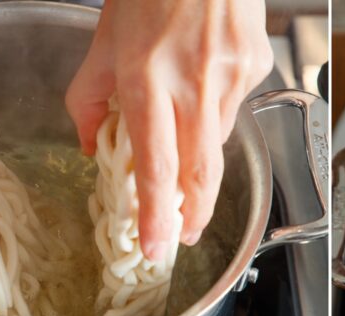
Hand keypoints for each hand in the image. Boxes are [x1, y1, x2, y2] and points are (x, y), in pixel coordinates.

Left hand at [66, 0, 272, 260]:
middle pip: (202, 171)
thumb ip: (90, 96)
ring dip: (199, 152)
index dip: (156, 214)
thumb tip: (88, 143)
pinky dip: (216, 109)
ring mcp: (232, 76)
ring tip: (184, 134)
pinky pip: (235, 106)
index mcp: (147, 79)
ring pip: (218, 138)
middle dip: (194, 212)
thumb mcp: (103, 40)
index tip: (155, 247)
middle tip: (183, 234)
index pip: (156, 166)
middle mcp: (194, 84)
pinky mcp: (256, 66)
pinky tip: (203, 81)